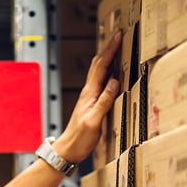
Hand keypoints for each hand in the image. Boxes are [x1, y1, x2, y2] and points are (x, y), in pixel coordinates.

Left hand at [53, 29, 122, 162]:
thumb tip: (114, 81)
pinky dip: (107, 72)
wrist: (67, 151)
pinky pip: (100, 83)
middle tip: (119, 35)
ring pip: (98, 72)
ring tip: (116, 47)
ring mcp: (89, 98)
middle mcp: (88, 93)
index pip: (101, 66)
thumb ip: (104, 101)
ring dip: (107, 58)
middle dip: (108, 49)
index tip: (119, 35)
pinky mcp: (91, 104)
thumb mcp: (93, 121)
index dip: (110, 50)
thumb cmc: (79, 139)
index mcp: (89, 94)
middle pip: (98, 65)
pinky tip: (112, 73)